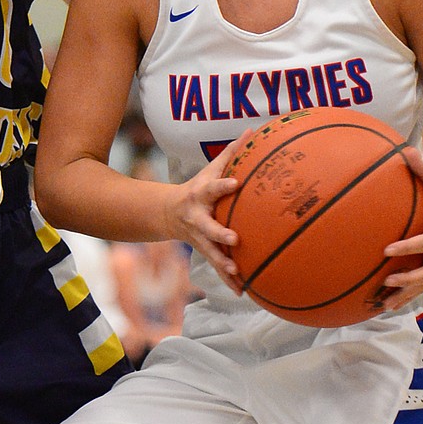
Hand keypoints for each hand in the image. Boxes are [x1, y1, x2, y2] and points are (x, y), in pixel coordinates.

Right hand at [160, 142, 247, 290]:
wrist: (167, 213)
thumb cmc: (198, 187)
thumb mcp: (211, 168)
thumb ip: (232, 152)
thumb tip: (255, 131)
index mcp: (201, 195)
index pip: (213, 187)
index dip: (223, 184)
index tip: (236, 183)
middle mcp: (197, 218)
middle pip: (208, 227)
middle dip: (220, 233)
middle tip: (235, 239)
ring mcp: (199, 237)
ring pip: (211, 252)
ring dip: (222, 263)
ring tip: (236, 272)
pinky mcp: (204, 251)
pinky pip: (216, 267)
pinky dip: (228, 280)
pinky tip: (242, 292)